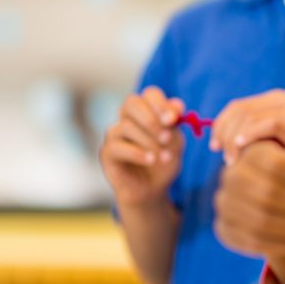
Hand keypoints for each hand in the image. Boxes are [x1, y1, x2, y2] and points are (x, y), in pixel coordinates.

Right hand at [99, 87, 184, 206]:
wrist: (153, 188)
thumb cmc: (164, 160)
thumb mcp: (176, 141)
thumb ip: (175, 124)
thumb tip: (177, 106)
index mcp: (147, 110)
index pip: (149, 94)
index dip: (160, 104)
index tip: (173, 119)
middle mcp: (128, 118)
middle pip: (131, 103)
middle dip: (151, 120)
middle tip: (167, 137)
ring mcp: (114, 134)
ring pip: (126, 126)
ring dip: (149, 141)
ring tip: (164, 156)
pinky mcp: (107, 153)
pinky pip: (117, 147)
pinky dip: (138, 153)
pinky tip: (152, 160)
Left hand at [210, 89, 284, 163]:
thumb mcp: (279, 146)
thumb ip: (257, 137)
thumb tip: (222, 141)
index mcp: (281, 100)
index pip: (239, 106)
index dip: (221, 124)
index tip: (214, 146)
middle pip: (239, 109)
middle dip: (223, 132)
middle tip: (221, 156)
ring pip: (248, 116)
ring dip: (233, 139)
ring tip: (233, 162)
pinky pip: (265, 124)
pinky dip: (248, 137)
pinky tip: (241, 153)